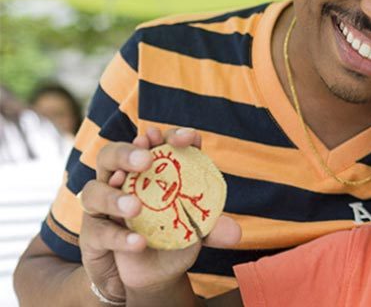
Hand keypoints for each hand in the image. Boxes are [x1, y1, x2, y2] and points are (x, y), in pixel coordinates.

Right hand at [78, 128, 240, 300]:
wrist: (155, 274)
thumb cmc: (177, 238)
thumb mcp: (197, 232)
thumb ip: (213, 229)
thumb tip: (235, 233)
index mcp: (153, 171)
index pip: (160, 144)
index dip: (173, 136)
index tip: (187, 138)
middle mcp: (124, 181)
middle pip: (114, 155)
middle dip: (128, 152)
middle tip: (145, 160)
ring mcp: (104, 205)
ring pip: (94, 189)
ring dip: (114, 196)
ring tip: (134, 207)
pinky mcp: (94, 233)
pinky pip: (100, 230)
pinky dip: (119, 236)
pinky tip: (139, 242)